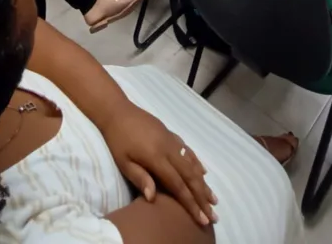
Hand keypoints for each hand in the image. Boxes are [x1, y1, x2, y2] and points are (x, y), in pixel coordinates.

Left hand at [102, 103, 216, 226]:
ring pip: (192, 163)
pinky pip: (188, 150)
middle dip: (202, 197)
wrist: (118, 111)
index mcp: (156, 157)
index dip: (190, 203)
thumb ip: (139, 177)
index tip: (202, 218)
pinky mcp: (170, 134)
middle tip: (213, 214)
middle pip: (190, 176)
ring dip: (203, 182)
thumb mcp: (123, 161)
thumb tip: (152, 199)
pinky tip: (203, 172)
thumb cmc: (117, 140)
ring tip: (213, 199)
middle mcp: (168, 149)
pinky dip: (197, 162)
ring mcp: (171, 140)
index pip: (177, 185)